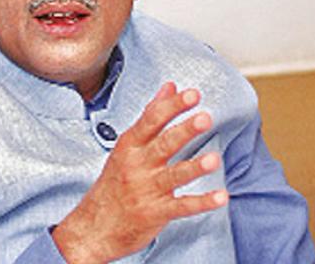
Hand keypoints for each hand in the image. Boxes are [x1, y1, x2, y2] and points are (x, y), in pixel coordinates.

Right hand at [52, 82, 227, 263]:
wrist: (93, 228)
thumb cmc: (114, 181)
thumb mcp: (127, 145)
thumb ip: (151, 115)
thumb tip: (170, 86)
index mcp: (130, 145)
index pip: (152, 120)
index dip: (172, 106)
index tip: (193, 94)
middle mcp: (138, 165)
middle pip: (164, 144)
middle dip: (185, 131)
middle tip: (205, 118)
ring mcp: (147, 189)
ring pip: (174, 175)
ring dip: (195, 167)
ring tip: (214, 159)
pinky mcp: (156, 212)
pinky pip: (182, 207)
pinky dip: (202, 202)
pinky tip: (221, 197)